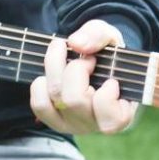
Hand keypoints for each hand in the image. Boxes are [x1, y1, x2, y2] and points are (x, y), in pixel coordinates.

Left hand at [30, 19, 137, 136]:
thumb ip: (99, 35)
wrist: (95, 63)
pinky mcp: (53, 120)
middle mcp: (95, 124)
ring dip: (56, 69)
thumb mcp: (111, 38)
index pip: (111, 118)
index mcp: (119, 114)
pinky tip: (52, 74)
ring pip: (55, 98)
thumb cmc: (108, 56)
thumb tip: (76, 44)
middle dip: (76, 69)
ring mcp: (73, 124)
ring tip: (65, 57)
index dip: (108, 93)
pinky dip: (41, 84)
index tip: (111, 78)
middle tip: (86, 58)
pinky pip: (39, 104)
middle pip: (74, 100)